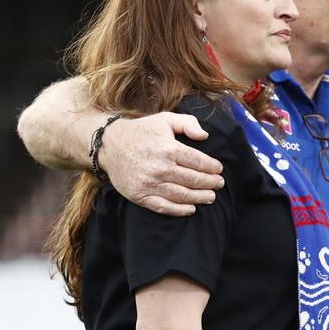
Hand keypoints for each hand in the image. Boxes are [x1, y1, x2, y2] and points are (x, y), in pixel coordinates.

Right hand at [100, 112, 224, 216]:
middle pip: (193, 180)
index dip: (212, 167)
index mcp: (168, 149)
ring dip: (200, 197)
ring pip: (182, 195)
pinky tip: (191, 209)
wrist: (109, 145)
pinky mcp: (139, 195)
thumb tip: (205, 136)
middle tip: (219, 184)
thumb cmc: (142, 132)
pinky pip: (163, 207)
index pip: (199, 162)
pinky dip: (180, 210)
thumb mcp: (165, 119)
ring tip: (211, 197)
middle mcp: (159, 167)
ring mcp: (148, 183)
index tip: (219, 169)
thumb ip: (188, 123)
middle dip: (210, 183)